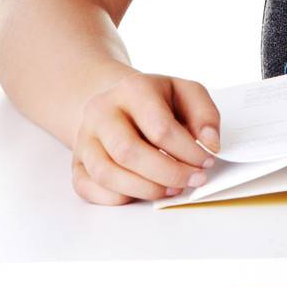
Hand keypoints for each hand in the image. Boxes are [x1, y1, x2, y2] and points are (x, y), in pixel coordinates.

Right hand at [71, 68, 221, 204]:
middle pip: (129, 152)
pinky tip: (143, 192)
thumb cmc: (156, 102)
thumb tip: (210, 145)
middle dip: (167, 173)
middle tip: (191, 181)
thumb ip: (205, 114)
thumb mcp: (186, 93)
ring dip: (145, 189)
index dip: (188, 151)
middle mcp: (101, 111)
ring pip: (107, 174)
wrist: (117, 102)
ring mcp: (84, 138)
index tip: (206, 162)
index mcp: (132, 88)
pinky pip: (90, 188)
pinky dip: (119, 198)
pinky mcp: (77, 163)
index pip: (160, 127)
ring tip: (171, 189)